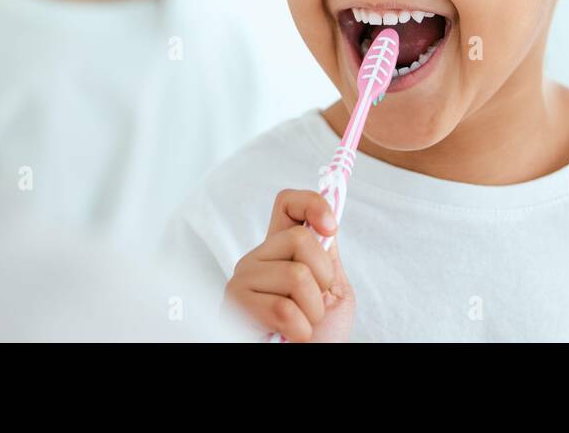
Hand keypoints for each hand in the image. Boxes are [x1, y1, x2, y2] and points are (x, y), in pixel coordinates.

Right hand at [223, 189, 354, 341]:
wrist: (309, 364)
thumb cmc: (322, 335)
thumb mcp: (333, 290)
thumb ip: (327, 255)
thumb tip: (326, 221)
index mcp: (281, 251)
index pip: (287, 203)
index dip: (312, 204)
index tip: (330, 227)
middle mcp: (257, 259)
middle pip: (300, 237)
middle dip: (322, 277)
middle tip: (313, 303)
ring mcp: (242, 280)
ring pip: (296, 275)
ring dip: (312, 310)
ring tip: (301, 324)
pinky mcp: (235, 304)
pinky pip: (284, 309)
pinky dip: (300, 330)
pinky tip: (290, 336)